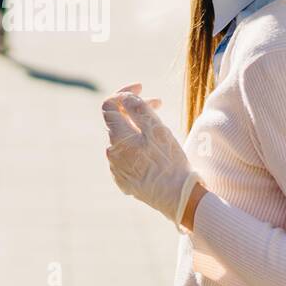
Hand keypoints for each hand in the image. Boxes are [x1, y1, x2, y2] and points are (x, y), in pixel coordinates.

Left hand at [101, 85, 200, 226]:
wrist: (177, 198)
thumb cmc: (169, 161)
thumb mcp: (157, 128)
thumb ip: (137, 108)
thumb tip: (123, 97)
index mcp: (117, 138)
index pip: (108, 106)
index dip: (123, 92)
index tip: (141, 88)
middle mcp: (111, 153)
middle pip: (117, 122)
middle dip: (135, 109)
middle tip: (158, 103)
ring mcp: (116, 168)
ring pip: (122, 139)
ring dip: (137, 128)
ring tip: (159, 127)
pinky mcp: (124, 180)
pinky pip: (126, 156)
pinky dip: (137, 146)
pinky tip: (154, 148)